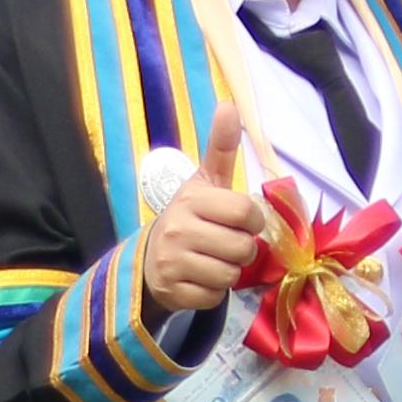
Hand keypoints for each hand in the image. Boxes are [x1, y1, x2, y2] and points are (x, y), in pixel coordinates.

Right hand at [136, 103, 271, 316]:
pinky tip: (199, 278)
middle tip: (224, 243)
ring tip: (212, 259)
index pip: (246, 212)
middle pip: (244, 248)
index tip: (239, 220)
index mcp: (192, 200)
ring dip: (229, 271)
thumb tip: (229, 104)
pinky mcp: (174, 293)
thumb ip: (220, 148)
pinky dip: (213, 291)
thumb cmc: (189, 217)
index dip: (251, 220)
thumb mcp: (204, 182)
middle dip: (242, 248)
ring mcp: (174, 263)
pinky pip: (215, 297)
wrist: (150, 259)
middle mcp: (179, 230)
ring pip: (231, 275)